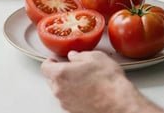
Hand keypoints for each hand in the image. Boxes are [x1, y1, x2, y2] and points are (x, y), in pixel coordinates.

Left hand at [41, 50, 163, 112]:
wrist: (118, 102)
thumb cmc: (107, 80)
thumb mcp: (95, 57)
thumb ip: (80, 55)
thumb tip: (75, 56)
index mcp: (60, 74)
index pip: (45, 66)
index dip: (50, 61)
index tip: (55, 59)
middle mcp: (60, 90)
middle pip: (51, 79)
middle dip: (59, 72)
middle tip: (72, 67)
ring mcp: (67, 103)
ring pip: (61, 90)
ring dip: (67, 84)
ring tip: (84, 78)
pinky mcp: (74, 111)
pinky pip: (70, 99)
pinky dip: (75, 94)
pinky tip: (88, 89)